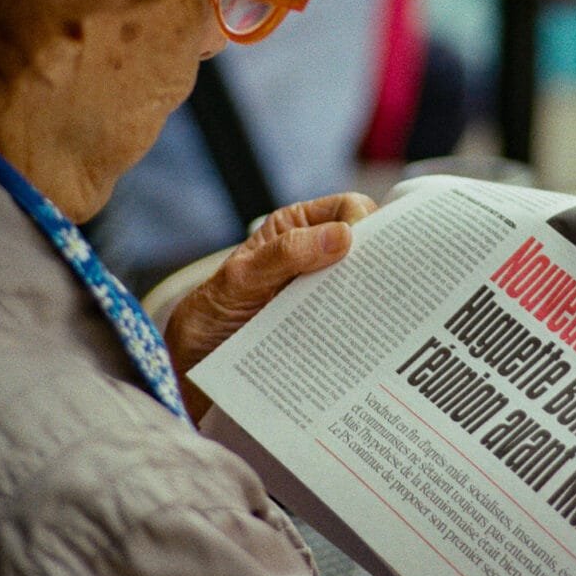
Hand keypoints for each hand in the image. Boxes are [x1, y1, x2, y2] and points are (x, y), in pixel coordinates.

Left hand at [163, 193, 375, 419]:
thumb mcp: (241, 278)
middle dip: (376, 262)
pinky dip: (360, 327)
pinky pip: (352, 319)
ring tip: (378, 318)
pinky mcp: (324, 324)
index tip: (366, 252)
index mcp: (295, 227)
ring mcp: (320, 291)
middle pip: (363, 245)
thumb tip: (342, 235)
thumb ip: (285, 253)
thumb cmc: (211, 313)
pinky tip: (363, 341)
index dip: (364, 223)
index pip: (348, 208)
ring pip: (362, 283)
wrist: (192, 366)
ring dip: (370, 298)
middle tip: (383, 288)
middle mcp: (312, 254)